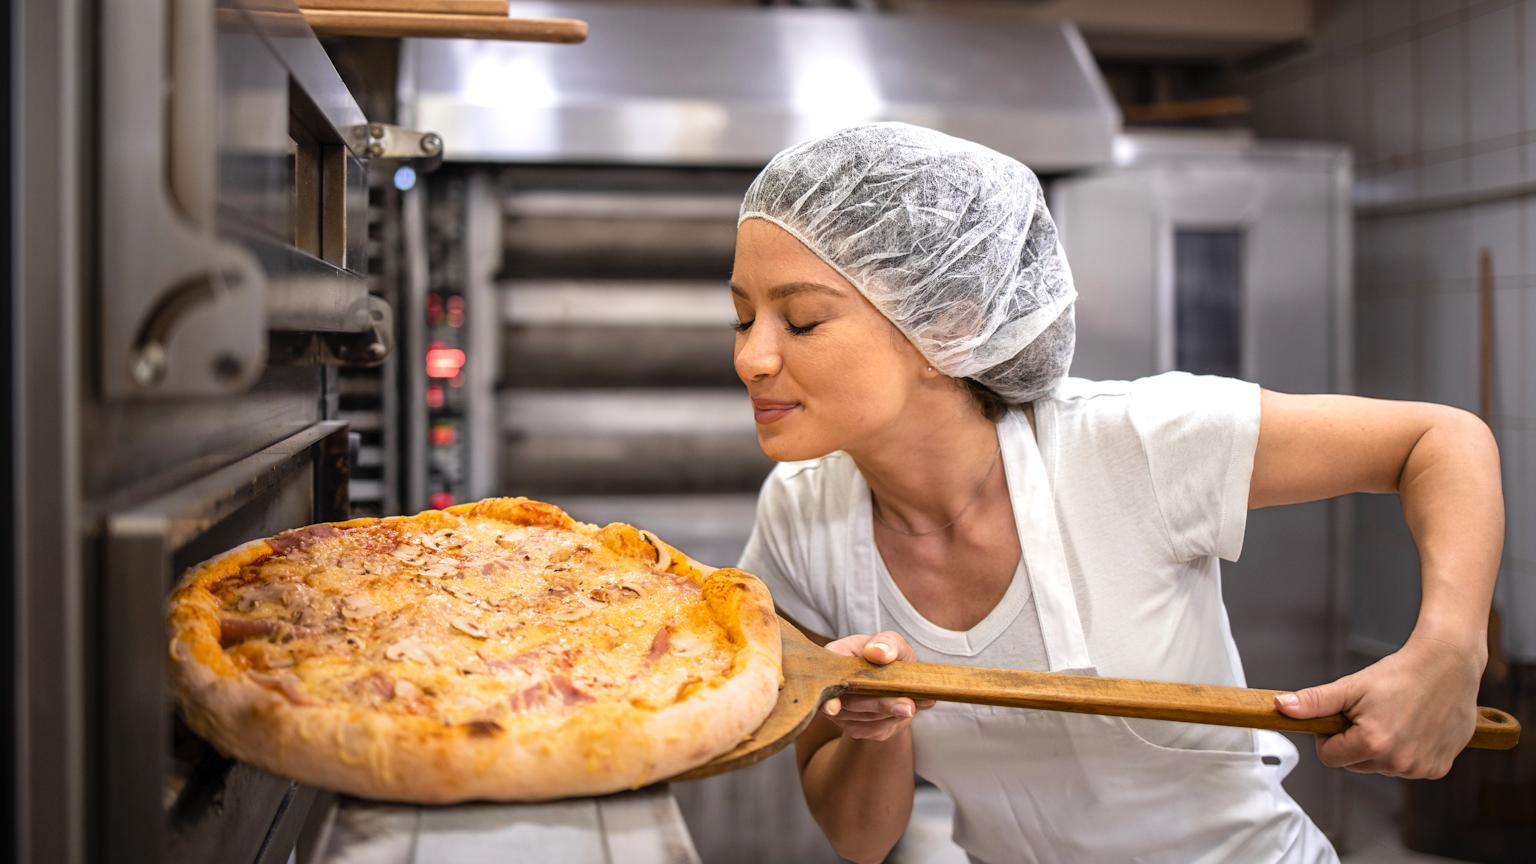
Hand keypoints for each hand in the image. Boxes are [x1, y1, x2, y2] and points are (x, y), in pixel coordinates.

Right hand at [819, 631, 934, 741]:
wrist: (898, 681)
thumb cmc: (890, 656)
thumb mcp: (893, 642)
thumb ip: (887, 643)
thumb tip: (877, 652)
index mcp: (834, 659)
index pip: (825, 679)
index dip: (828, 696)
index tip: (834, 707)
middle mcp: (831, 688)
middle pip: (850, 703)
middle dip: (881, 704)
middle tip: (907, 707)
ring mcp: (841, 712)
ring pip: (865, 719)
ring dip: (890, 713)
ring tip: (913, 704)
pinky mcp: (856, 728)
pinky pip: (874, 730)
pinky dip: (893, 721)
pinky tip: (906, 710)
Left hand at [1275, 634, 1483, 778]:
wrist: (1447, 665)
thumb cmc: (1398, 674)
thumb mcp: (1351, 686)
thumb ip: (1315, 702)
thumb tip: (1281, 707)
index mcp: (1372, 744)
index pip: (1329, 757)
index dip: (1329, 736)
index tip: (1342, 717)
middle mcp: (1398, 763)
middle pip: (1354, 764)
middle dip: (1354, 742)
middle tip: (1370, 713)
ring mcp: (1421, 769)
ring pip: (1380, 767)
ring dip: (1380, 748)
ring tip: (1394, 717)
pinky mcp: (1439, 768)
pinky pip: (1407, 768)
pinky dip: (1405, 751)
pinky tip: (1414, 727)